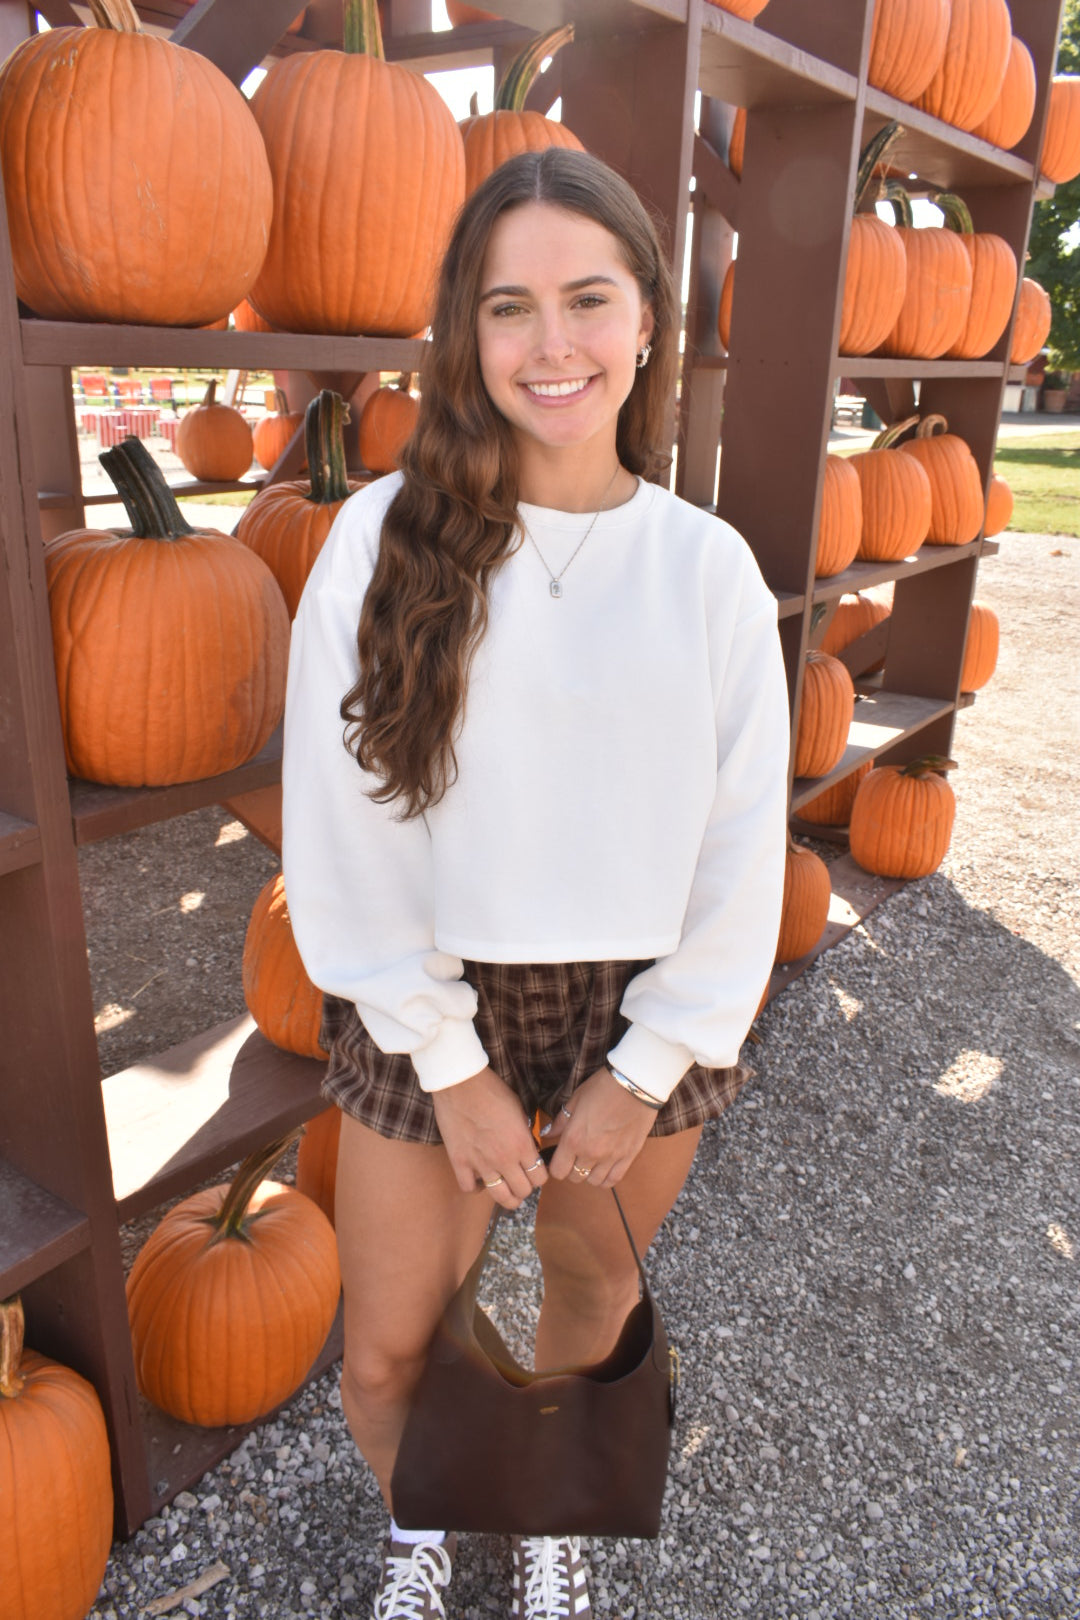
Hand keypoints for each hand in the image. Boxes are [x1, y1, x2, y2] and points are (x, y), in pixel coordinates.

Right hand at [431, 1065, 547, 1209]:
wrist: (460, 1083)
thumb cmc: (492, 1090)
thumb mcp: (519, 1109)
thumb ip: (525, 1133)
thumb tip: (528, 1148)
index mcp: (522, 1144)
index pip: (540, 1177)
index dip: (540, 1176)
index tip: (535, 1171)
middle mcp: (504, 1159)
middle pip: (522, 1191)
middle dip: (525, 1187)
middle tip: (521, 1179)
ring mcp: (480, 1163)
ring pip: (499, 1197)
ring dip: (506, 1196)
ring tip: (506, 1189)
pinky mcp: (459, 1162)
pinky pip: (470, 1188)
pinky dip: (476, 1187)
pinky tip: (480, 1179)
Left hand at [544, 1067, 657, 1188]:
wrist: (635, 1084)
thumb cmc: (603, 1087)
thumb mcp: (575, 1100)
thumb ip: (560, 1121)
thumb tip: (547, 1133)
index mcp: (573, 1139)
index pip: (557, 1171)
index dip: (556, 1165)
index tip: (559, 1158)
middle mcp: (590, 1153)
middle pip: (574, 1177)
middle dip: (571, 1169)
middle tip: (575, 1156)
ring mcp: (611, 1157)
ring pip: (593, 1181)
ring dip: (589, 1173)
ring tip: (591, 1161)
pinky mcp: (628, 1156)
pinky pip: (614, 1180)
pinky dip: (606, 1178)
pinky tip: (604, 1168)